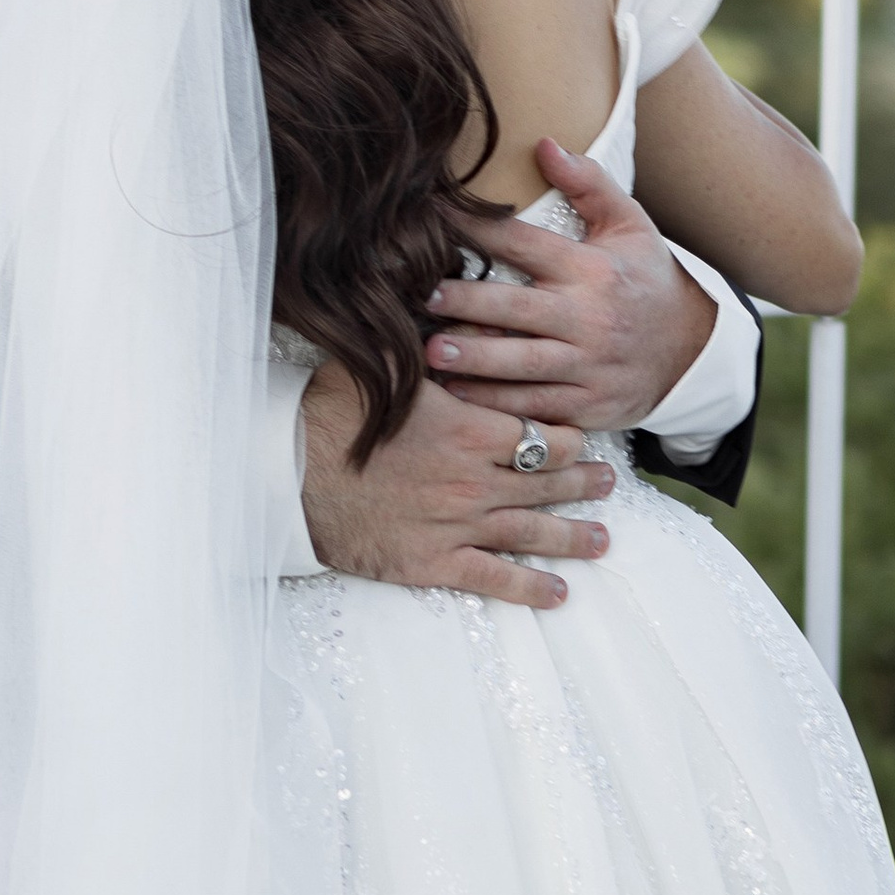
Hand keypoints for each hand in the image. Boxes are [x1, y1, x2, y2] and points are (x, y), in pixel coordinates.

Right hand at [300, 365, 615, 612]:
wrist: (287, 477)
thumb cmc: (331, 414)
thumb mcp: (386, 362)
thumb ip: (432, 338)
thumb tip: (459, 302)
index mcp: (469, 430)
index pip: (540, 434)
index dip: (568, 436)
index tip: (582, 437)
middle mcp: (474, 481)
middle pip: (546, 482)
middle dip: (582, 482)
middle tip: (607, 483)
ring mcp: (457, 526)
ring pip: (532, 532)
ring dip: (572, 536)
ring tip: (601, 539)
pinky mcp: (433, 563)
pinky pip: (493, 579)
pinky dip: (529, 587)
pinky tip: (556, 592)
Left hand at [422, 142, 717, 432]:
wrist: (692, 350)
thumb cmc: (647, 279)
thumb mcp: (630, 225)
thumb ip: (588, 183)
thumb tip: (544, 144)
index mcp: (593, 269)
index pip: (526, 244)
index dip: (477, 229)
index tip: (434, 216)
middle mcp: (590, 317)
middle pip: (519, 309)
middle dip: (468, 303)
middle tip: (422, 297)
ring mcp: (589, 366)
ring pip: (524, 365)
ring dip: (475, 360)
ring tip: (431, 352)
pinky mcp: (587, 406)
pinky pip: (536, 406)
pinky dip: (497, 404)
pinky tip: (457, 395)